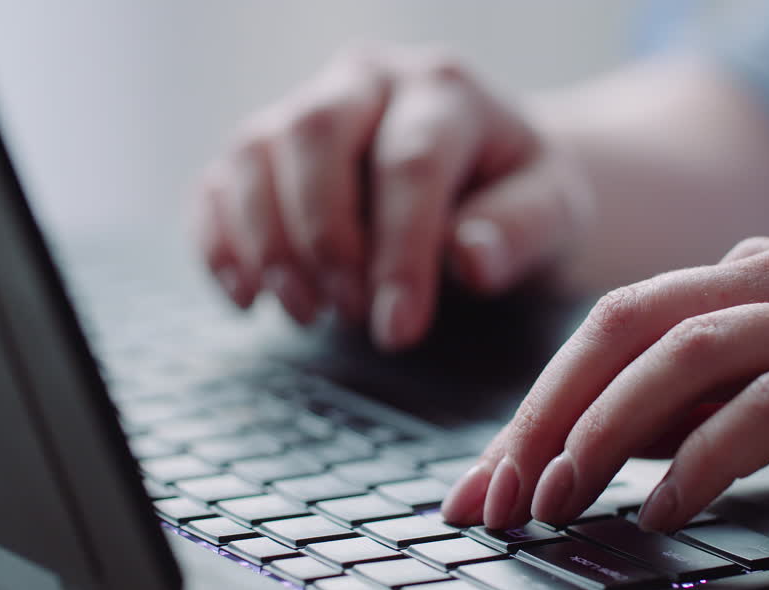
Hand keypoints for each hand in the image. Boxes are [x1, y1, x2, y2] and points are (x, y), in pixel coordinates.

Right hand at [195, 44, 591, 349]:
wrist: (487, 179)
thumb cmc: (519, 197)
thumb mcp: (553, 214)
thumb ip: (521, 231)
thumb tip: (469, 258)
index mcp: (444, 89)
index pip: (409, 161)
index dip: (400, 252)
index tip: (399, 331)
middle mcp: (365, 80)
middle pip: (313, 133)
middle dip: (323, 236)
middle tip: (349, 313)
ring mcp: (303, 107)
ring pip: (252, 152)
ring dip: (267, 244)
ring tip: (307, 314)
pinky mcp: (263, 151)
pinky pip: (215, 184)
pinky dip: (217, 245)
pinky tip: (247, 299)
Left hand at [441, 235, 768, 530]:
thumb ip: (713, 396)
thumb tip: (610, 442)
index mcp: (759, 273)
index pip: (615, 324)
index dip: (536, 401)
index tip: (486, 479)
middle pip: (625, 327)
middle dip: (543, 413)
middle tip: (495, 495)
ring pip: (685, 353)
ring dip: (603, 431)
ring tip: (556, 500)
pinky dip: (704, 457)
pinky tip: (664, 508)